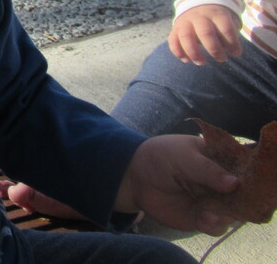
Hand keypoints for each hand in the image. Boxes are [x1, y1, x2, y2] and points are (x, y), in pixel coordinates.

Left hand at [116, 135, 238, 234]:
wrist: (135, 176)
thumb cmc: (160, 156)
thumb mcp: (182, 155)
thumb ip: (206, 169)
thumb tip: (235, 183)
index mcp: (220, 159)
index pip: (243, 169)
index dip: (246, 176)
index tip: (241, 183)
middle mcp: (221, 182)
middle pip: (242, 195)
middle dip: (239, 201)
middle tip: (228, 202)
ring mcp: (213, 201)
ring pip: (232, 213)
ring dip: (225, 215)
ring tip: (210, 213)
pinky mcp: (202, 217)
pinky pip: (216, 226)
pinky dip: (213, 225)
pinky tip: (203, 219)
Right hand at [168, 5, 242, 64]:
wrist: (199, 4)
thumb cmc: (218, 19)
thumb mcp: (228, 20)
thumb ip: (229, 34)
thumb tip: (231, 51)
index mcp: (216, 14)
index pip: (225, 28)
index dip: (232, 43)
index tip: (236, 53)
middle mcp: (200, 17)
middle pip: (205, 33)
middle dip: (214, 49)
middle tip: (221, 59)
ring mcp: (185, 21)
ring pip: (186, 36)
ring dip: (194, 52)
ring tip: (201, 62)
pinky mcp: (175, 28)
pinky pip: (173, 40)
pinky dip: (178, 52)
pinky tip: (187, 60)